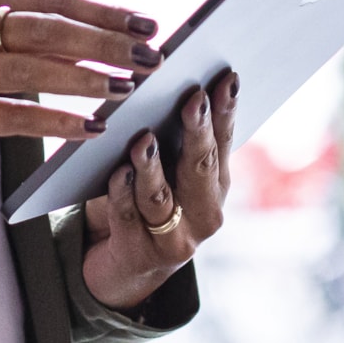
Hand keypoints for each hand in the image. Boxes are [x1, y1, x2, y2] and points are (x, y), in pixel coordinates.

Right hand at [0, 0, 161, 178]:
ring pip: (33, 68)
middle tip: (150, 55)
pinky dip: (55, 121)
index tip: (145, 21)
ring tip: (127, 88)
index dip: (101, 10)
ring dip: (86, 78)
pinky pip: (13, 116)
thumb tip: (84, 38)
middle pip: (48, 27)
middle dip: (105, 40)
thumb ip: (10, 32)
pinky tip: (89, 129)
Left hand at [79, 70, 236, 311]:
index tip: (226, 78)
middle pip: (200, 167)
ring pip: (161, 197)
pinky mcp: (139, 255)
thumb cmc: (147, 198)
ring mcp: (175, 240)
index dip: (226, 110)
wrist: (126, 264)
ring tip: (144, 140)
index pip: (224, 141)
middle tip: (193, 99)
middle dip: (198, 132)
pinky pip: (127, 218)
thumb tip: (175, 80)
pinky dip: (122, 193)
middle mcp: (205, 214)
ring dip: (152, 167)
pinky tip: (117, 172)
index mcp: (217, 184)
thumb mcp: (170, 169)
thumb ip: (178, 137)